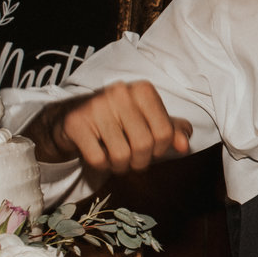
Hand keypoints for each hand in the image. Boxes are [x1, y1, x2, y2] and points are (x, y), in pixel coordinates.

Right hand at [34, 81, 192, 177]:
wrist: (72, 116)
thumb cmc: (117, 119)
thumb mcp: (147, 120)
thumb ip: (171, 131)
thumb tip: (185, 145)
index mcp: (143, 91)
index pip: (165, 133)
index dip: (160, 150)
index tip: (151, 151)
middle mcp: (120, 93)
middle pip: (144, 145)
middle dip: (140, 161)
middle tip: (133, 160)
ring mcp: (96, 106)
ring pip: (121, 155)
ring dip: (120, 166)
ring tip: (116, 159)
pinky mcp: (76, 123)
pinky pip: (98, 159)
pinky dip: (102, 166)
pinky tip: (100, 155)